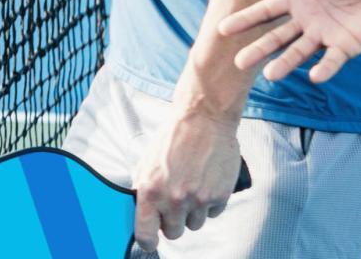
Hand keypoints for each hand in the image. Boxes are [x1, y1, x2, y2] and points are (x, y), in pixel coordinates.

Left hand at [132, 109, 242, 253]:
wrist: (204, 119)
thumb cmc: (173, 138)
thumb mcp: (147, 163)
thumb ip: (143, 190)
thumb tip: (141, 214)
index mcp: (150, 191)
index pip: (145, 235)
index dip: (148, 241)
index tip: (151, 239)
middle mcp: (174, 199)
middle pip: (174, 233)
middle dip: (173, 221)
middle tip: (175, 201)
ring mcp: (198, 199)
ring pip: (194, 225)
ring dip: (192, 212)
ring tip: (191, 186)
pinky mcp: (219, 196)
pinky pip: (212, 214)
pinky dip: (210, 203)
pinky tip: (205, 182)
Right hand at [217, 0, 360, 83]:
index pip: (267, 10)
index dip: (246, 19)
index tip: (222, 29)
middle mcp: (308, 18)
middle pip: (277, 36)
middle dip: (259, 48)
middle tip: (239, 63)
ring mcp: (326, 34)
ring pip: (299, 51)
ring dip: (285, 63)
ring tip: (270, 75)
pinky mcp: (347, 46)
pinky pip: (333, 60)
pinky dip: (324, 68)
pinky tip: (313, 76)